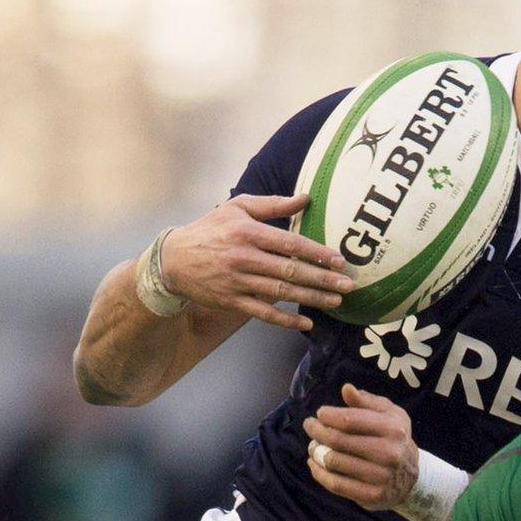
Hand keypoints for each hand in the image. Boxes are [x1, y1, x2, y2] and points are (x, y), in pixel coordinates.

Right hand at [160, 195, 355, 330]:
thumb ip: (273, 204)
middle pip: (289, 269)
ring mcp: (238, 282)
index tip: (339, 259)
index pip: (289, 243)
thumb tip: (306, 198)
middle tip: (347, 284)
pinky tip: (306, 323)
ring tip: (336, 301)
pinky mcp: (232, 301)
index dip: (316, 252)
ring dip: (311, 298)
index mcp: (248, 232)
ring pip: (281, 292)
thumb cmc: (210, 229)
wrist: (173, 260)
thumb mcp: (237, 208)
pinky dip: (285, 320)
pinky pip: (263, 313)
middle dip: (322, 278)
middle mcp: (244, 257)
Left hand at [304, 384, 418, 509]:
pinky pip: (336, 484)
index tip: (320, 414)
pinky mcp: (372, 495)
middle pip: (338, 440)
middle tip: (310, 427)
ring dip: (316, 452)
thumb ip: (366, 401)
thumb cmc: (394, 438)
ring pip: (334, 462)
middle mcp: (389, 453)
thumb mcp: (388, 414)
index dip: (328, 416)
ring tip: (313, 446)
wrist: (411, 478)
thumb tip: (346, 389)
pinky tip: (314, 465)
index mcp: (392, 428)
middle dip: (318, 431)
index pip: (349, 420)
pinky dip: (319, 474)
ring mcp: (380, 476)